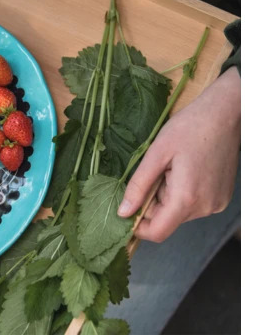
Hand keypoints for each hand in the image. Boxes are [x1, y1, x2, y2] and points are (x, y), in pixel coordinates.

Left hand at [117, 66, 240, 242]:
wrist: (224, 114)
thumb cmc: (189, 128)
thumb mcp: (156, 154)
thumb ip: (138, 186)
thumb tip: (123, 212)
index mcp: (187, 198)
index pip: (158, 232)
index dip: (138, 227)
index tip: (125, 211)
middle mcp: (205, 207)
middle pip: (166, 220)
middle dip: (151, 202)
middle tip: (155, 172)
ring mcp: (216, 203)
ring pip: (178, 212)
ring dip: (166, 196)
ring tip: (172, 167)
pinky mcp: (220, 197)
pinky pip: (192, 204)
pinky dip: (181, 193)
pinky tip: (184, 170)